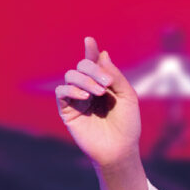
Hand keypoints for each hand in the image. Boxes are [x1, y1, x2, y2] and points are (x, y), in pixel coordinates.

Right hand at [56, 37, 141, 168]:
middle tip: (106, 84)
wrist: (120, 149)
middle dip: (93, 69)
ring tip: (98, 92)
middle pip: (82, 66)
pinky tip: (85, 96)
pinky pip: (62, 92)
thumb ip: (116, 76)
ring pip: (71, 75)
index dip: (91, 51)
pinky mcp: (68, 111)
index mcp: (104, 84)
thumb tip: (102, 54)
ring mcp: (77, 99)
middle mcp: (89, 88)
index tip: (89, 40)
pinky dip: (71, 89)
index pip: (94, 63)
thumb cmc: (128, 125)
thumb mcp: (128, 97)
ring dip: (85, 79)